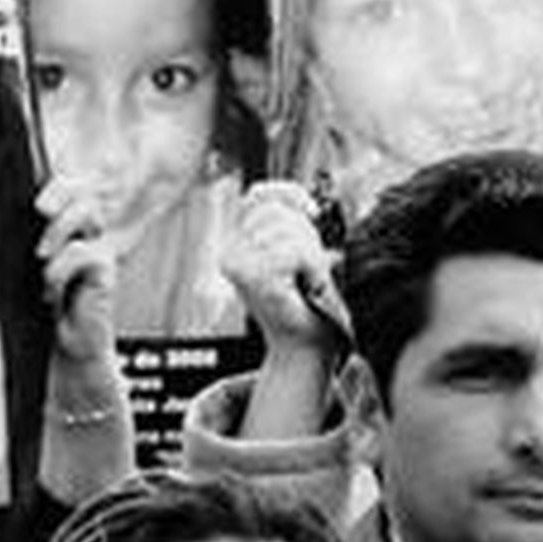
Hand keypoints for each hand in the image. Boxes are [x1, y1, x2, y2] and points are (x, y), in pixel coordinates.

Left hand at [37, 177, 116, 366]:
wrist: (66, 345)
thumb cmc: (45, 309)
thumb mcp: (24, 272)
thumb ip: (18, 246)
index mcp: (68, 229)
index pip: (68, 191)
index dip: (56, 187)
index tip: (35, 196)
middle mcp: (86, 234)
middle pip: (83, 191)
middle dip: (61, 193)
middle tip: (41, 208)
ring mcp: (98, 251)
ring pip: (87, 213)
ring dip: (59, 231)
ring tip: (41, 255)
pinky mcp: (104, 272)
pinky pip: (84, 252)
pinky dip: (61, 268)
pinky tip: (52, 289)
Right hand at [221, 181, 340, 355]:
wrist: (305, 348)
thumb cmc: (307, 304)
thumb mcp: (299, 253)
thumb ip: (292, 224)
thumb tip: (305, 203)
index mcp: (238, 246)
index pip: (257, 196)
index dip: (287, 194)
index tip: (312, 209)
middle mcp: (230, 255)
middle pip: (276, 211)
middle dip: (305, 236)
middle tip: (307, 271)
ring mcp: (237, 266)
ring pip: (286, 230)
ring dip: (311, 255)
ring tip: (307, 281)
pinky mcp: (252, 278)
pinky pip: (293, 251)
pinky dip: (312, 267)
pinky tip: (307, 287)